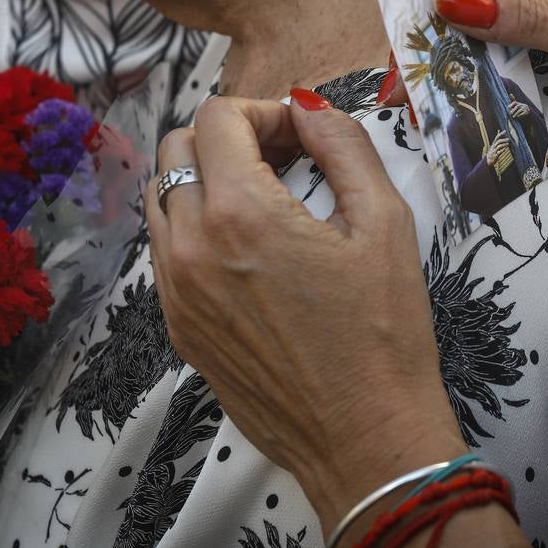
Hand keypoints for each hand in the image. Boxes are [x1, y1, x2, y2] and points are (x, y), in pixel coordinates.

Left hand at [146, 92, 467, 534]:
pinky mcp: (179, 328)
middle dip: (230, 137)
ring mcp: (176, 292)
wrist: (365, 438)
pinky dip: (198, 228)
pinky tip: (252, 250)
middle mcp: (191, 249)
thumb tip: (309, 109)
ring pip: (162, 199)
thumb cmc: (385, 335)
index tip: (302, 137)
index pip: (217, 118)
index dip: (265, 111)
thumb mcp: (384, 222)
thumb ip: (343, 145)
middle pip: (177, 149)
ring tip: (267, 201)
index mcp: (240, 215)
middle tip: (285, 159)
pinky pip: (166, 252)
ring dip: (207, 180)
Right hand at [484, 130, 512, 169]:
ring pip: (498, 146)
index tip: (505, 131)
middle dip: (503, 140)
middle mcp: (493, 147)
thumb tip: (498, 131)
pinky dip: (502, 150)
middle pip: (498, 141)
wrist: (488, 161)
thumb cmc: (492, 152)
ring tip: (508, 144)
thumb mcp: (494, 146)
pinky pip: (499, 152)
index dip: (501, 134)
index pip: (497, 137)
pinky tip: (505, 149)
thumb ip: (497, 139)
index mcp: (493, 144)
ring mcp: (494, 151)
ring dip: (504, 145)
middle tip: (508, 139)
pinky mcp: (495, 155)